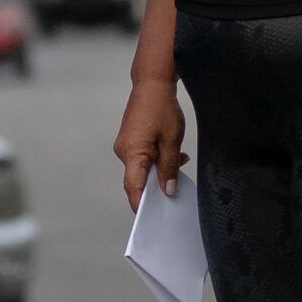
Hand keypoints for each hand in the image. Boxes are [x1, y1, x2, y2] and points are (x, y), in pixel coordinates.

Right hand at [115, 70, 189, 206]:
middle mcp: (123, 152)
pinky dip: (156, 159)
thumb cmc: (161, 108)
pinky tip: (171, 153)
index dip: (142, 205)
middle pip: (138, 180)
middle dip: (158, 184)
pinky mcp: (129, 140)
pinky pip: (141, 158)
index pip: (134, 188)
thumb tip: (167, 190)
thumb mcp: (172, 141)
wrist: (152, 83)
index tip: (151, 218)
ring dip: (160, 169)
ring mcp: (125, 146)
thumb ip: (169, 168)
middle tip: (176, 184)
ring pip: (142, 168)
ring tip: (178, 159)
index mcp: (132, 154)